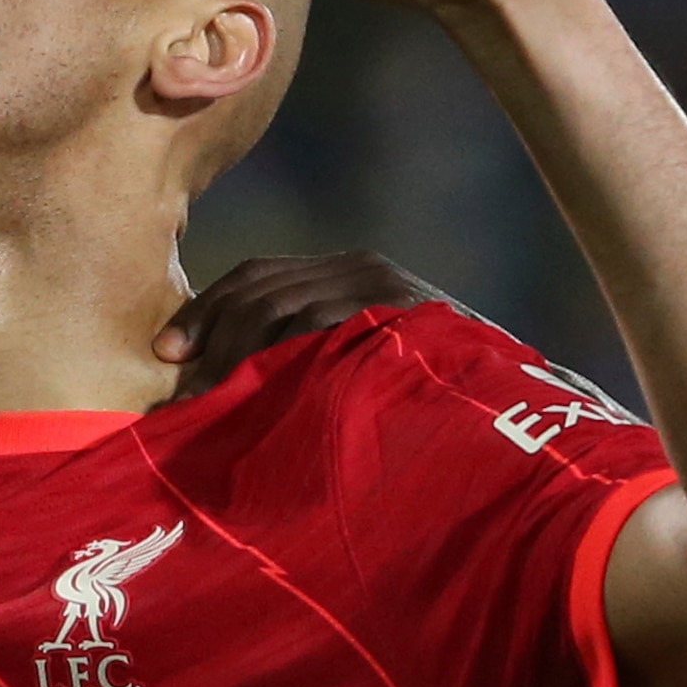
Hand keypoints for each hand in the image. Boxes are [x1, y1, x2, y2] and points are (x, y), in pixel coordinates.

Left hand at [157, 250, 449, 399]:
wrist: (518, 415)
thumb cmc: (434, 407)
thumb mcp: (365, 368)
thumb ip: (314, 359)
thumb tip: (233, 390)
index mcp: (354, 274)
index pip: (259, 276)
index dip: (208, 311)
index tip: (169, 353)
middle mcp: (364, 271)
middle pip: (260, 291)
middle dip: (212, 340)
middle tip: (183, 399)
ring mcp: (381, 292)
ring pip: (278, 311)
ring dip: (235, 363)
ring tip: (209, 409)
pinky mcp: (394, 318)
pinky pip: (314, 334)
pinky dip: (276, 368)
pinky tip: (256, 403)